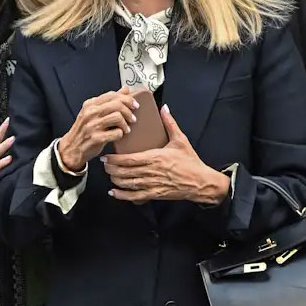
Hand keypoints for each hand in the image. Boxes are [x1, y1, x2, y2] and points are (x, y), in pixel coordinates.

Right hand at [57, 87, 138, 171]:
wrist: (72, 148)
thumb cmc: (85, 130)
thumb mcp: (93, 112)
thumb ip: (109, 101)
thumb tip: (125, 90)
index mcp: (90, 104)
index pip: (112, 95)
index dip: (127, 99)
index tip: (134, 105)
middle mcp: (90, 113)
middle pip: (117, 104)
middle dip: (129, 111)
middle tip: (132, 118)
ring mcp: (92, 125)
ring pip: (118, 117)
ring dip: (126, 124)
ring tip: (126, 129)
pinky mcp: (96, 138)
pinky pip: (116, 133)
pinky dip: (120, 134)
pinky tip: (118, 136)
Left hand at [103, 105, 229, 204]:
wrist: (200, 182)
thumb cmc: (191, 162)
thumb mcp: (180, 140)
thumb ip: (170, 124)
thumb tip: (164, 108)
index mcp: (156, 157)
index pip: (130, 159)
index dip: (115, 159)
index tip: (106, 156)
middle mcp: (152, 172)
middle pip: (125, 172)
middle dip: (111, 169)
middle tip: (104, 165)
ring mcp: (152, 184)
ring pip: (128, 183)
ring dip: (115, 180)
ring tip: (109, 175)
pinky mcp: (155, 194)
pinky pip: (135, 196)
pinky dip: (123, 195)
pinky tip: (114, 192)